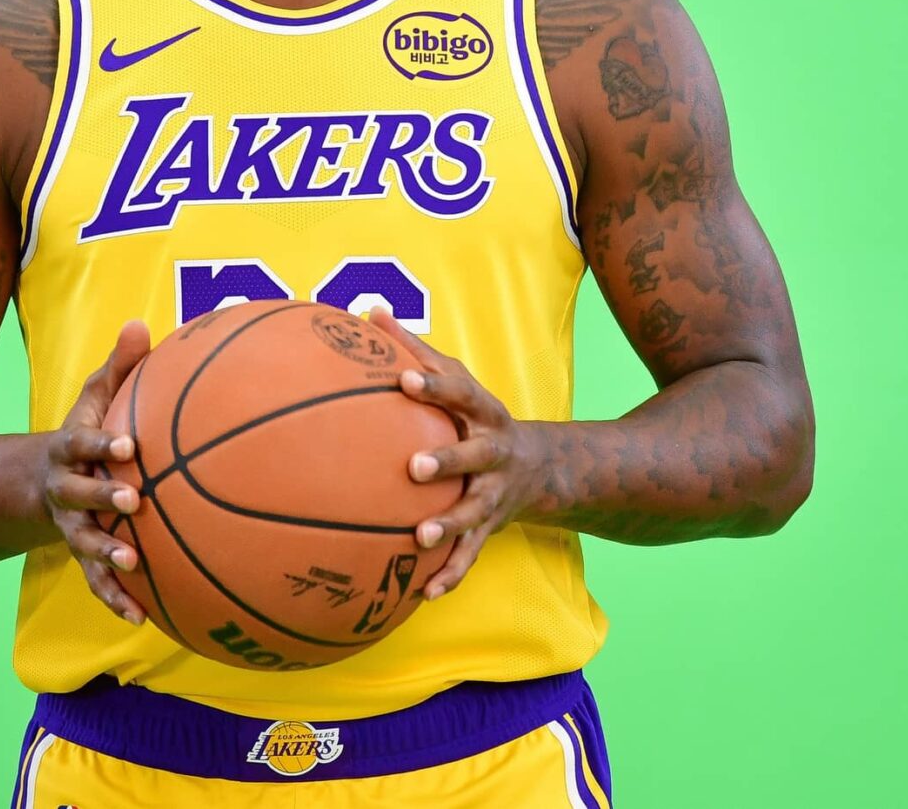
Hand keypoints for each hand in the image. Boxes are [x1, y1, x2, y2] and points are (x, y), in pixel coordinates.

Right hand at [40, 318, 149, 623]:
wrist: (40, 482)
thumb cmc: (86, 433)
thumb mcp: (94, 398)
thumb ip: (118, 367)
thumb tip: (141, 323)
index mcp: (68, 449)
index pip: (81, 443)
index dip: (99, 445)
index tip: (127, 446)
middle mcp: (64, 490)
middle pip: (78, 495)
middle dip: (102, 499)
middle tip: (133, 502)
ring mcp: (70, 525)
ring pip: (83, 542)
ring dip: (106, 554)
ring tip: (132, 564)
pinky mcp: (83, 554)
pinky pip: (97, 579)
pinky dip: (116, 597)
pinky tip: (142, 617)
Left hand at [370, 309, 548, 599]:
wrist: (540, 466)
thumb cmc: (475, 415)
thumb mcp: (456, 380)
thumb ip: (413, 350)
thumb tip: (367, 312)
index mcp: (482, 412)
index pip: (459, 393)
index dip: (434, 386)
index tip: (403, 380)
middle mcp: (494, 453)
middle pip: (475, 456)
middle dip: (448, 461)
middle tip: (414, 468)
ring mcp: (494, 493)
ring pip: (474, 513)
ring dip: (449, 526)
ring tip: (421, 539)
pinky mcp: (490, 527)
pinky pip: (470, 555)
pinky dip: (451, 575)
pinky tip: (425, 595)